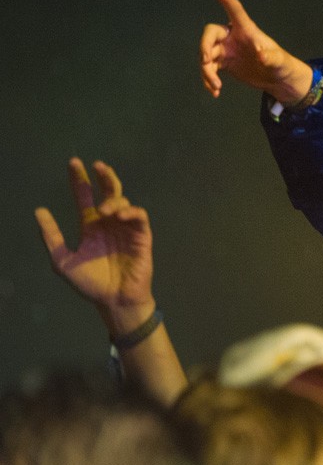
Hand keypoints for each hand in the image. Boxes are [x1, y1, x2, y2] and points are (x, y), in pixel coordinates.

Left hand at [35, 158, 154, 333]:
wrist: (113, 300)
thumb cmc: (90, 284)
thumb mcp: (63, 261)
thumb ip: (52, 237)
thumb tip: (39, 211)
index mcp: (90, 226)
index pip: (85, 197)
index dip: (79, 180)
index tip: (74, 163)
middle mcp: (109, 223)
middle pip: (109, 191)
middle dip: (104, 177)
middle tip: (97, 165)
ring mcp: (126, 228)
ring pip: (123, 202)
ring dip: (114, 200)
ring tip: (103, 210)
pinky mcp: (142, 237)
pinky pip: (140, 217)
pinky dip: (132, 211)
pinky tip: (120, 214)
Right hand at [199, 0, 312, 103]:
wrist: (279, 81)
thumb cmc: (282, 65)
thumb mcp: (280, 62)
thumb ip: (271, 57)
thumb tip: (261, 54)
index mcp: (247, 31)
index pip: (235, 11)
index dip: (226, 0)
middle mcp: (233, 37)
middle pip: (211, 34)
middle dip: (204, 46)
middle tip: (206, 61)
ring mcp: (227, 50)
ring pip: (207, 54)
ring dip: (206, 70)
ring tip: (216, 87)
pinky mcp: (225, 64)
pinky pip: (210, 69)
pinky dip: (209, 80)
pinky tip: (215, 92)